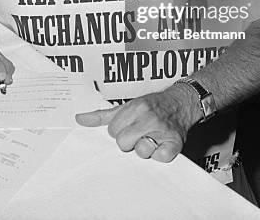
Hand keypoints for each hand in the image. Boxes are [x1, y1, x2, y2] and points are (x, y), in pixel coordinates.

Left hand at [75, 88, 195, 161]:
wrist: (179, 103)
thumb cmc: (151, 106)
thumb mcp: (125, 107)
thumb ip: (101, 116)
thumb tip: (80, 119)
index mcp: (135, 107)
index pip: (113, 131)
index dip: (119, 131)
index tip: (129, 126)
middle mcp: (149, 117)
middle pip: (123, 143)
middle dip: (129, 141)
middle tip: (139, 134)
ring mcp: (162, 130)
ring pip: (140, 152)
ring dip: (145, 149)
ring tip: (151, 139)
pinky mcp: (175, 143)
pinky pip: (160, 158)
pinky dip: (160, 155)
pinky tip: (161, 145)